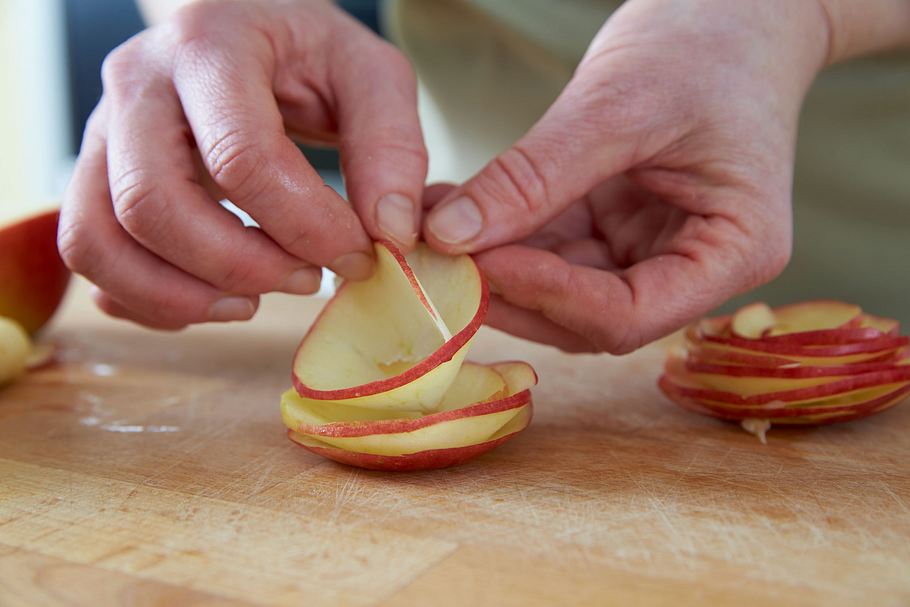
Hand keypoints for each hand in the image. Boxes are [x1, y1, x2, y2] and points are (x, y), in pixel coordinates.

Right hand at [59, 0, 425, 328]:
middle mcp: (137, 85)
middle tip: (307, 279)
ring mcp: (102, 134)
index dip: (306, 225)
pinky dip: (147, 300)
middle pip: (152, 204)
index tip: (359, 254)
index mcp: (209, 47)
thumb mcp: (371, 75)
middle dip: (240, 265)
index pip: (241, 156)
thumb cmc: (308, 54)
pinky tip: (216, 297)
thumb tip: (390, 232)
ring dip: (183, 296)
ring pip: (98, 240)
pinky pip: (91, 260)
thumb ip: (391, 146)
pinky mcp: (94, 178)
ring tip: (256, 300)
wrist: (246, 28)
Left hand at [422, 0, 831, 352]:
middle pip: (586, 315)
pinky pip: (547, 247)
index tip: (480, 262)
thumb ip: (535, 177)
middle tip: (437, 259)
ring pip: (557, 287)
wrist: (732, 10)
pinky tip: (448, 208)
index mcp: (732, 253)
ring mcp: (646, 250)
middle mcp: (691, 268)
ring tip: (428, 226)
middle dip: (510, 289)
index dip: (550, 296)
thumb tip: (448, 236)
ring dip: (492, 264)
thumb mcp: (619, 105)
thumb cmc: (705, 44)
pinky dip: (498, 233)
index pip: (629, 314)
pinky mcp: (611, 227)